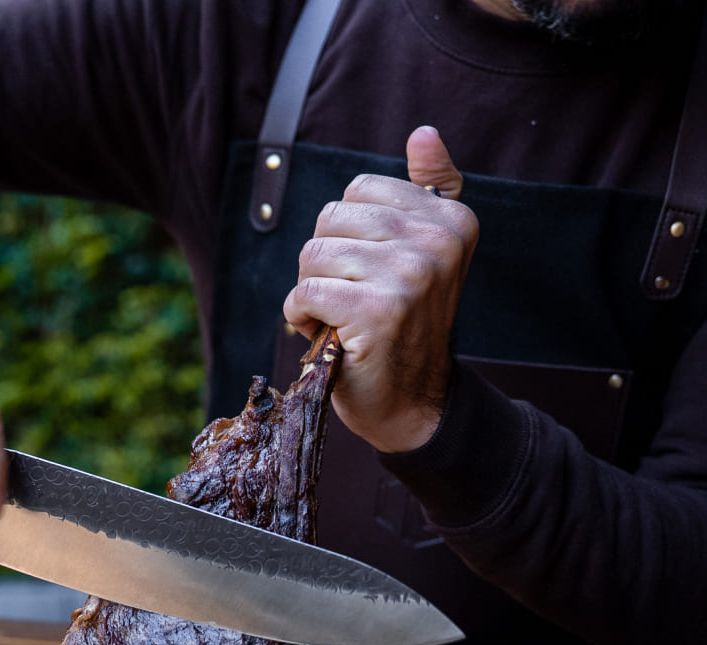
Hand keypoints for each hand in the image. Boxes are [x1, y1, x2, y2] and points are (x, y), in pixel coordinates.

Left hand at [282, 126, 477, 452]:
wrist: (411, 403)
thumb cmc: (405, 328)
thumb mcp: (426, 254)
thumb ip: (427, 191)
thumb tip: (424, 132)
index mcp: (451, 218)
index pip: (360, 189)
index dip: (346, 233)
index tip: (367, 269)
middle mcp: (437, 241)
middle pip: (331, 217)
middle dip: (322, 262)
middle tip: (345, 297)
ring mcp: (410, 275)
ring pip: (314, 254)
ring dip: (311, 291)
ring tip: (338, 317)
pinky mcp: (378, 310)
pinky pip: (305, 292)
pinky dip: (300, 316)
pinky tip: (324, 333)